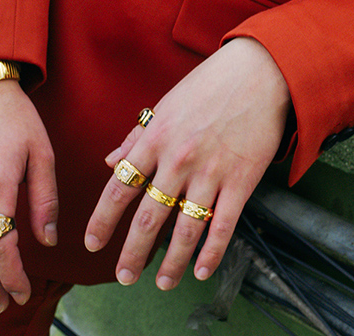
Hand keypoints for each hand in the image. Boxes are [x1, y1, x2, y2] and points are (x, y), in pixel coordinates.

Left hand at [85, 37, 290, 290]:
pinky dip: (211, 252)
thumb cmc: (212, 84)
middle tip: (123, 276)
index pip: (120, 187)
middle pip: (149, 217)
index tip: (93, 243)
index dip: (103, 220)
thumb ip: (138, 135)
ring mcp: (211, 171)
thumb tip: (111, 161)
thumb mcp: (168, 103)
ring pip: (185, 229)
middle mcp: (179, 159)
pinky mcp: (241, 179)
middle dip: (133, 253)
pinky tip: (202, 270)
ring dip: (171, 262)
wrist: (261, 71)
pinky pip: (223, 224)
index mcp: (157, 138)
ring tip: (162, 282)